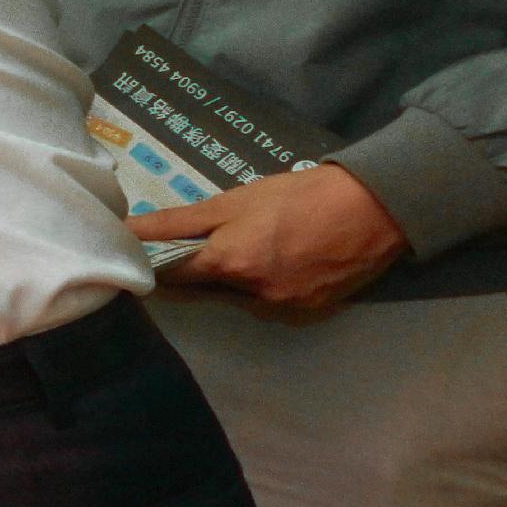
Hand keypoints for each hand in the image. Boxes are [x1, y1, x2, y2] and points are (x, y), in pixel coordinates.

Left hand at [143, 165, 408, 318]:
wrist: (377, 207)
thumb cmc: (300, 195)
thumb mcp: (235, 201)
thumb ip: (180, 221)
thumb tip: (129, 229)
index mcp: (231, 265)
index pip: (174, 277)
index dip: (156, 264)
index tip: (144, 254)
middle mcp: (254, 296)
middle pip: (208, 288)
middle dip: (200, 269)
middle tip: (200, 243)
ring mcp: (285, 308)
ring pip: (242, 296)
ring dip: (236, 277)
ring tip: (251, 245)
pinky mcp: (311, 311)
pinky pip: (274, 300)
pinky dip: (268, 283)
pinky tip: (280, 259)